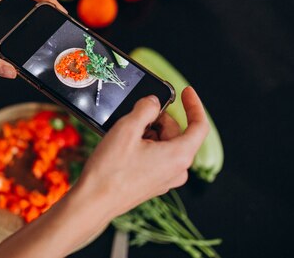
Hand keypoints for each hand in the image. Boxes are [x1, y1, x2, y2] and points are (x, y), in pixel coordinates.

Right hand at [77, 87, 209, 219]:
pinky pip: (156, 156)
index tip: (186, 92)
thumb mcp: (127, 128)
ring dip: (147, 133)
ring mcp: (165, 179)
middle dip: (157, 120)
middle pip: (176, 133)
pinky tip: (123, 146)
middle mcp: (177, 170)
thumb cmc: (110, 170)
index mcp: (178, 156)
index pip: (199, 126)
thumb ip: (145, 109)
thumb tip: (153, 102)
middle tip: (133, 116)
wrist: (93, 201)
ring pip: (164, 144)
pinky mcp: (153, 183)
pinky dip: (144, 145)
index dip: (194, 105)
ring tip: (124, 134)